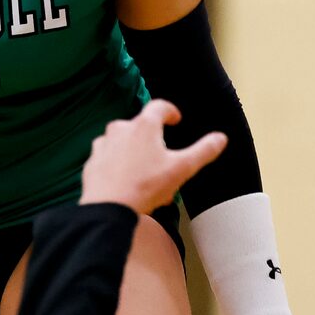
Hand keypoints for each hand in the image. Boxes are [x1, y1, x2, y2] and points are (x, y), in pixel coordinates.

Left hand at [76, 102, 224, 214]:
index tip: (175, 119)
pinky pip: (108, 157)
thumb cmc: (146, 186)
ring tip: (145, 172)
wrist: (109, 207)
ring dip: (133, 150)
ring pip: (122, 141)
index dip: (170, 111)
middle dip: (152, 138)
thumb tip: (221, 138)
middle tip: (162, 157)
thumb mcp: (182, 168)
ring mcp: (103, 145)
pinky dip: (117, 164)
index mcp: (144, 126)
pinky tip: (126, 180)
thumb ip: (203, 151)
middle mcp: (120, 129)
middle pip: (140, 125)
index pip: (159, 107)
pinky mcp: (93, 161)